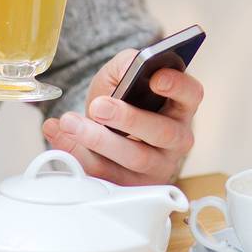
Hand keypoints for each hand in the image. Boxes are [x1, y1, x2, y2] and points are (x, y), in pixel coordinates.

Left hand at [42, 47, 202, 184]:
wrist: (106, 130)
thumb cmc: (123, 101)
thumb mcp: (123, 76)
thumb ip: (128, 64)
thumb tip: (129, 66)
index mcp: (180, 106)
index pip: (191, 94)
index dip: (177, 86)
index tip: (155, 78)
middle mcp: (176, 139)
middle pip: (163, 132)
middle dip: (129, 119)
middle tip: (98, 106)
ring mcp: (157, 167)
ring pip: (136, 159)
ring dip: (100, 141)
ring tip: (70, 123)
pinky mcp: (132, 186)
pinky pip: (108, 177)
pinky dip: (79, 157)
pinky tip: (60, 136)